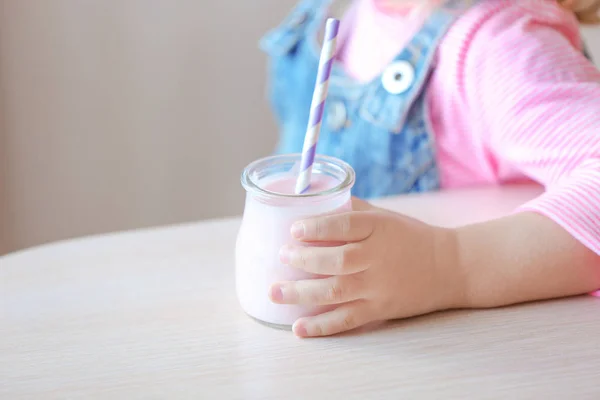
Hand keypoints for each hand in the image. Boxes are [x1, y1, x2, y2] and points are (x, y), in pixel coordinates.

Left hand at [269, 198, 463, 336]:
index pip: (346, 225)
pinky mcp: (381, 310)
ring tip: (276, 292)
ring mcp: (379, 287)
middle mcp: (379, 257)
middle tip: (282, 256)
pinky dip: (322, 326)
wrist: (451, 267)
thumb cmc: (411, 237)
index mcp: (380, 228)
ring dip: (303, 293)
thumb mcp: (385, 217)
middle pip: (338, 260)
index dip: (318, 227)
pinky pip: (348, 320)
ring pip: (337, 291)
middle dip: (305, 259)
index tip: (294, 229)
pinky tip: (298, 328)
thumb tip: (313, 201)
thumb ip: (352, 211)